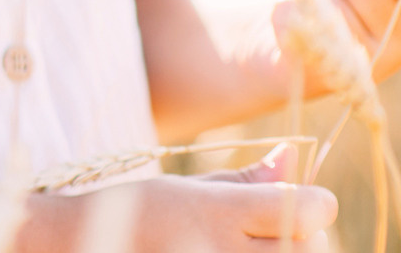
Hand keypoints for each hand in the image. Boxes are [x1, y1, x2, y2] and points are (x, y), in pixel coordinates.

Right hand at [26, 145, 335, 249]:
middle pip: (308, 248)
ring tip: (251, 244)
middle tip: (275, 226)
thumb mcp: (187, 188)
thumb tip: (295, 156)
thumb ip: (247, 179)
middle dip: (303, 233)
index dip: (316, 202)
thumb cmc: (139, 216)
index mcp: (215, 214)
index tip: (305, 197)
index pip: (307, 212)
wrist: (85, 249)